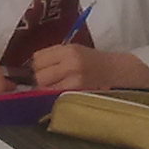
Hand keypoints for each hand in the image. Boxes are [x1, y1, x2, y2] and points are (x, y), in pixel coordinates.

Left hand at [25, 43, 148, 90]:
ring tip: (57, 89)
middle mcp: (71, 63)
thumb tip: (29, 68)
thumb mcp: (75, 51)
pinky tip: (62, 96)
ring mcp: (76, 81)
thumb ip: (54, 56)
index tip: (42, 69)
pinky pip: (56, 98)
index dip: (37, 66)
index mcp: (69, 50)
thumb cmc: (94, 62)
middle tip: (50, 82)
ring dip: (46, 91)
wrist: (119, 72)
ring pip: (45, 89)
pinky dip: (55, 98)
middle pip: (39, 75)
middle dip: (40, 80)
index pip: (37, 58)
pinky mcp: (80, 94)